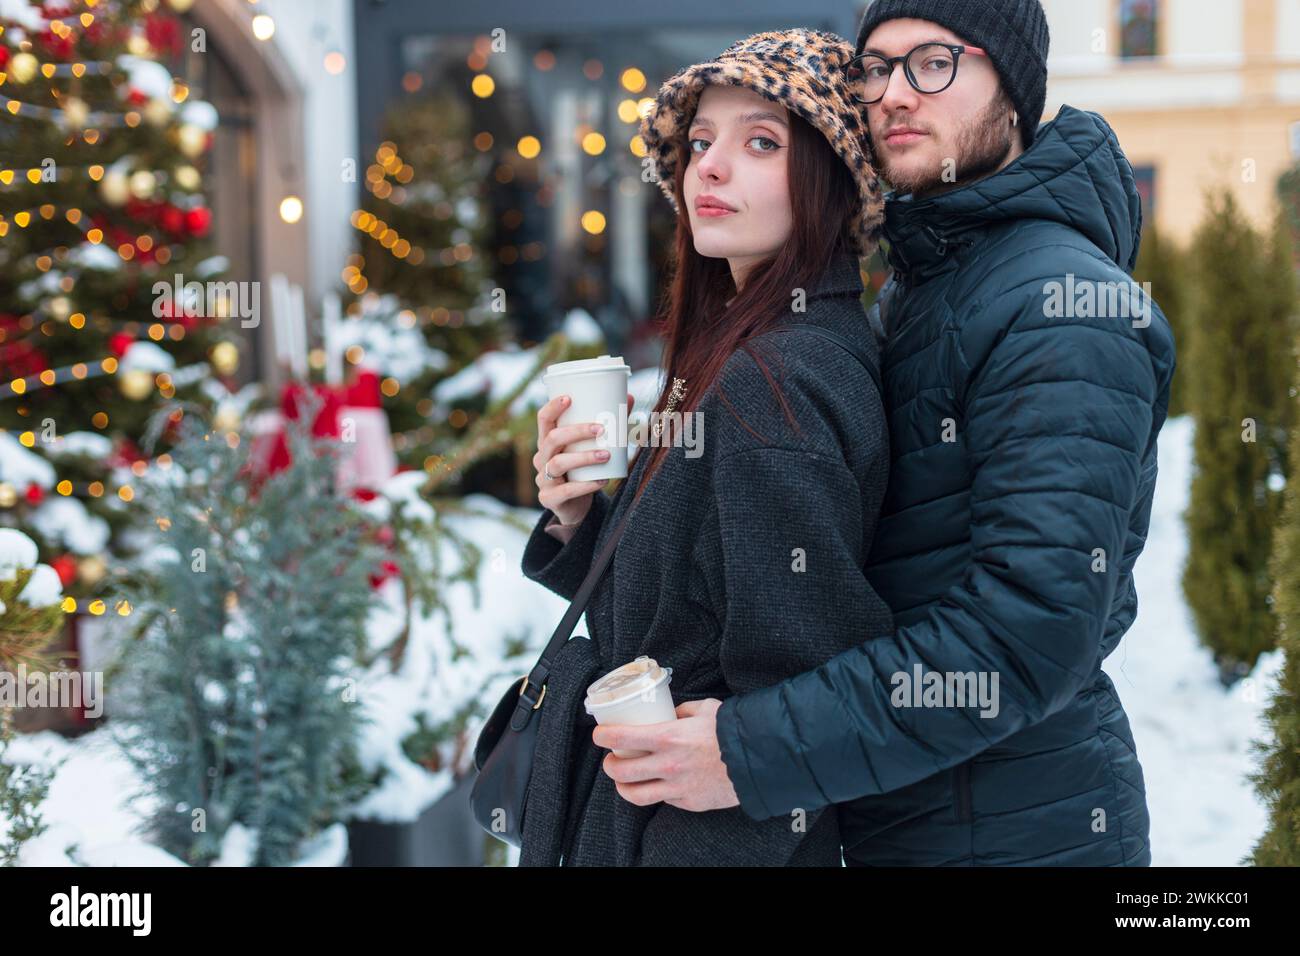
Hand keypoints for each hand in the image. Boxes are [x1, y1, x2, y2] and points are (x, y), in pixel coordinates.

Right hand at [533, 392, 633, 526]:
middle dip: (576, 431)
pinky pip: (567, 491)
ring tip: (606, 455)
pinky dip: (586, 485)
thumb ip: (610, 425)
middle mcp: (541, 458)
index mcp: (548, 442)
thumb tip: (630, 397)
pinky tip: (603, 481)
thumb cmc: (583, 471)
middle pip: (552, 439)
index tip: (569, 397)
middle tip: (600, 428)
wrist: (576, 508)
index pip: (543, 420)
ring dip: (584, 457)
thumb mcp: (591, 449)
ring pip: (558, 463)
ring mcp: (543, 479)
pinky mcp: (549, 499)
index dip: (552, 407)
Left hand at [593, 699, 740, 811]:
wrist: (758, 759)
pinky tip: (655, 784)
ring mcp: (676, 787)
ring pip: (634, 795)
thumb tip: (670, 711)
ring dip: (622, 786)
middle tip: (610, 758)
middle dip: (609, 765)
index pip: (621, 738)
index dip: (602, 735)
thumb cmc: (731, 731)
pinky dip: (654, 792)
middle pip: (620, 771)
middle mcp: (667, 765)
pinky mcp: (687, 802)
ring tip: (622, 779)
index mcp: (668, 737)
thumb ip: (682, 711)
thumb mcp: (704, 709)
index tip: (599, 734)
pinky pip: (662, 800)